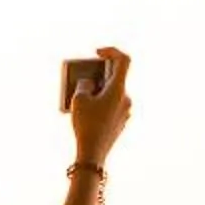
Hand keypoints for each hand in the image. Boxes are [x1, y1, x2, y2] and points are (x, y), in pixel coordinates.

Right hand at [68, 46, 132, 165]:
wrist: (94, 154)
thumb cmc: (86, 124)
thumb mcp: (79, 99)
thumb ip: (84, 84)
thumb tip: (90, 83)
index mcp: (119, 89)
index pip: (123, 60)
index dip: (111, 51)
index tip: (97, 53)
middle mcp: (126, 99)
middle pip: (114, 77)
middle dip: (97, 74)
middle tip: (81, 76)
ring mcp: (125, 111)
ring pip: (111, 93)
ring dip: (96, 89)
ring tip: (78, 94)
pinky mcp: (120, 122)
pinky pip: (110, 105)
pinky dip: (98, 102)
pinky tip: (83, 109)